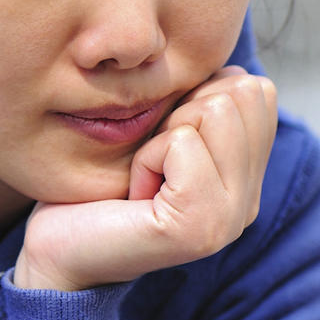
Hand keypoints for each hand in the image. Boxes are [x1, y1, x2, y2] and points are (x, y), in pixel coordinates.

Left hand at [13, 67, 277, 291]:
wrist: (62, 249)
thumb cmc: (103, 184)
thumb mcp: (162, 132)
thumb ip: (203, 104)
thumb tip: (230, 69)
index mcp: (247, 179)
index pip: (257, 91)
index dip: (199, 96)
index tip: (167, 141)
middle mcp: (249, 202)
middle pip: (239, 94)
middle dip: (182, 112)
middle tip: (154, 160)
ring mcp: (229, 219)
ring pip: (215, 111)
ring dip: (163, 134)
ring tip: (146, 175)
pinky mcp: (197, 228)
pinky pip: (181, 143)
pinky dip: (146, 157)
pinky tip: (135, 193)